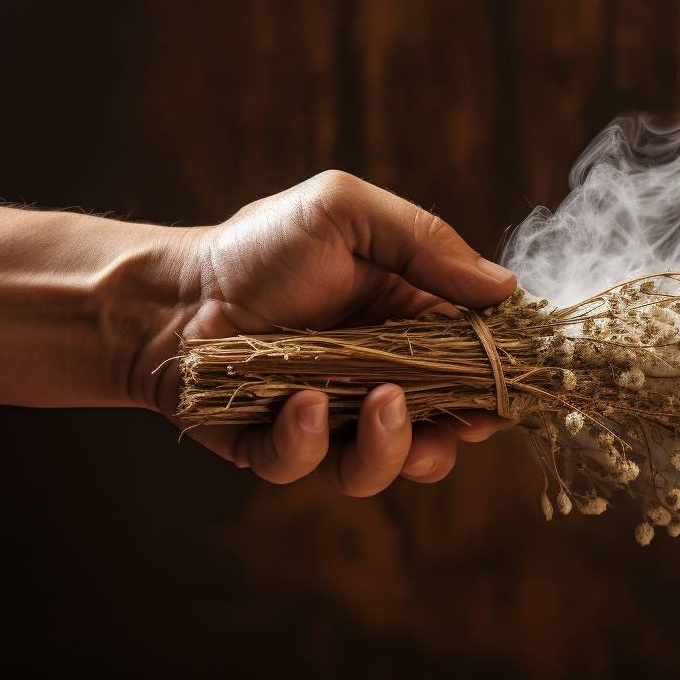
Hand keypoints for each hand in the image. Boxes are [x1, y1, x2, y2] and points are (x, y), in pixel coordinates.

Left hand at [139, 170, 517, 495]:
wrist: (164, 292)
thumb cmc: (258, 246)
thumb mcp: (346, 212)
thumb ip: (427, 241)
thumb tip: (507, 288)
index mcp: (412, 323)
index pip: (479, 360)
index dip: (502, 378)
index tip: (515, 385)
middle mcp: (384, 378)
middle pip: (451, 426)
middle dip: (462, 428)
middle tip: (465, 417)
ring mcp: (337, 419)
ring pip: (391, 463)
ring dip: (395, 446)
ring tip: (380, 404)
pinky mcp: (284, 449)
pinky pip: (313, 467)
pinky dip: (311, 440)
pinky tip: (300, 401)